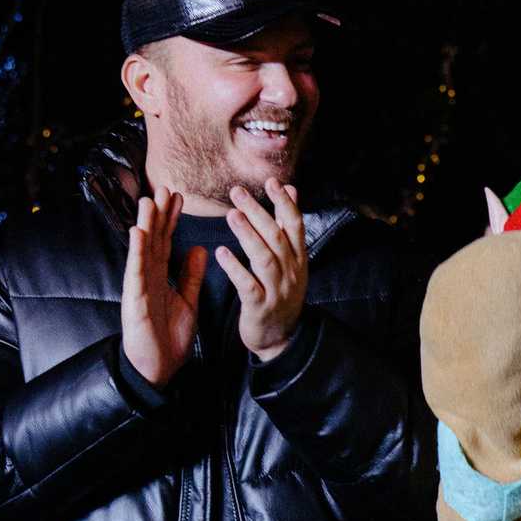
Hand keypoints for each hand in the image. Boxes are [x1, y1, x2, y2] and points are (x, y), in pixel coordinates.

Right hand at [121, 191, 204, 388]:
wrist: (160, 367)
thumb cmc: (169, 336)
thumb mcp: (188, 299)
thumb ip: (191, 274)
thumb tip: (198, 249)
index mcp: (160, 276)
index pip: (166, 241)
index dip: (171, 219)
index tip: (179, 196)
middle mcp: (147, 277)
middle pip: (153, 239)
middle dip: (158, 214)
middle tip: (164, 187)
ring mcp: (139, 287)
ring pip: (141, 251)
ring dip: (144, 225)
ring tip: (148, 202)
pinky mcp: (134, 301)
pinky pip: (135, 274)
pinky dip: (136, 254)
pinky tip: (137, 235)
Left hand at [215, 178, 308, 360]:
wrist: (281, 338)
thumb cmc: (281, 292)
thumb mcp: (291, 259)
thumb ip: (287, 225)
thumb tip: (291, 188)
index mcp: (299, 258)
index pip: (295, 225)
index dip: (285, 203)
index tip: (272, 182)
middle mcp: (292, 272)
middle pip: (277, 238)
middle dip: (258, 213)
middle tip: (238, 192)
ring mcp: (278, 291)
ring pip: (264, 258)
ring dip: (248, 235)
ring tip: (231, 215)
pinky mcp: (260, 308)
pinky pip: (248, 285)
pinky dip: (235, 268)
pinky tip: (221, 253)